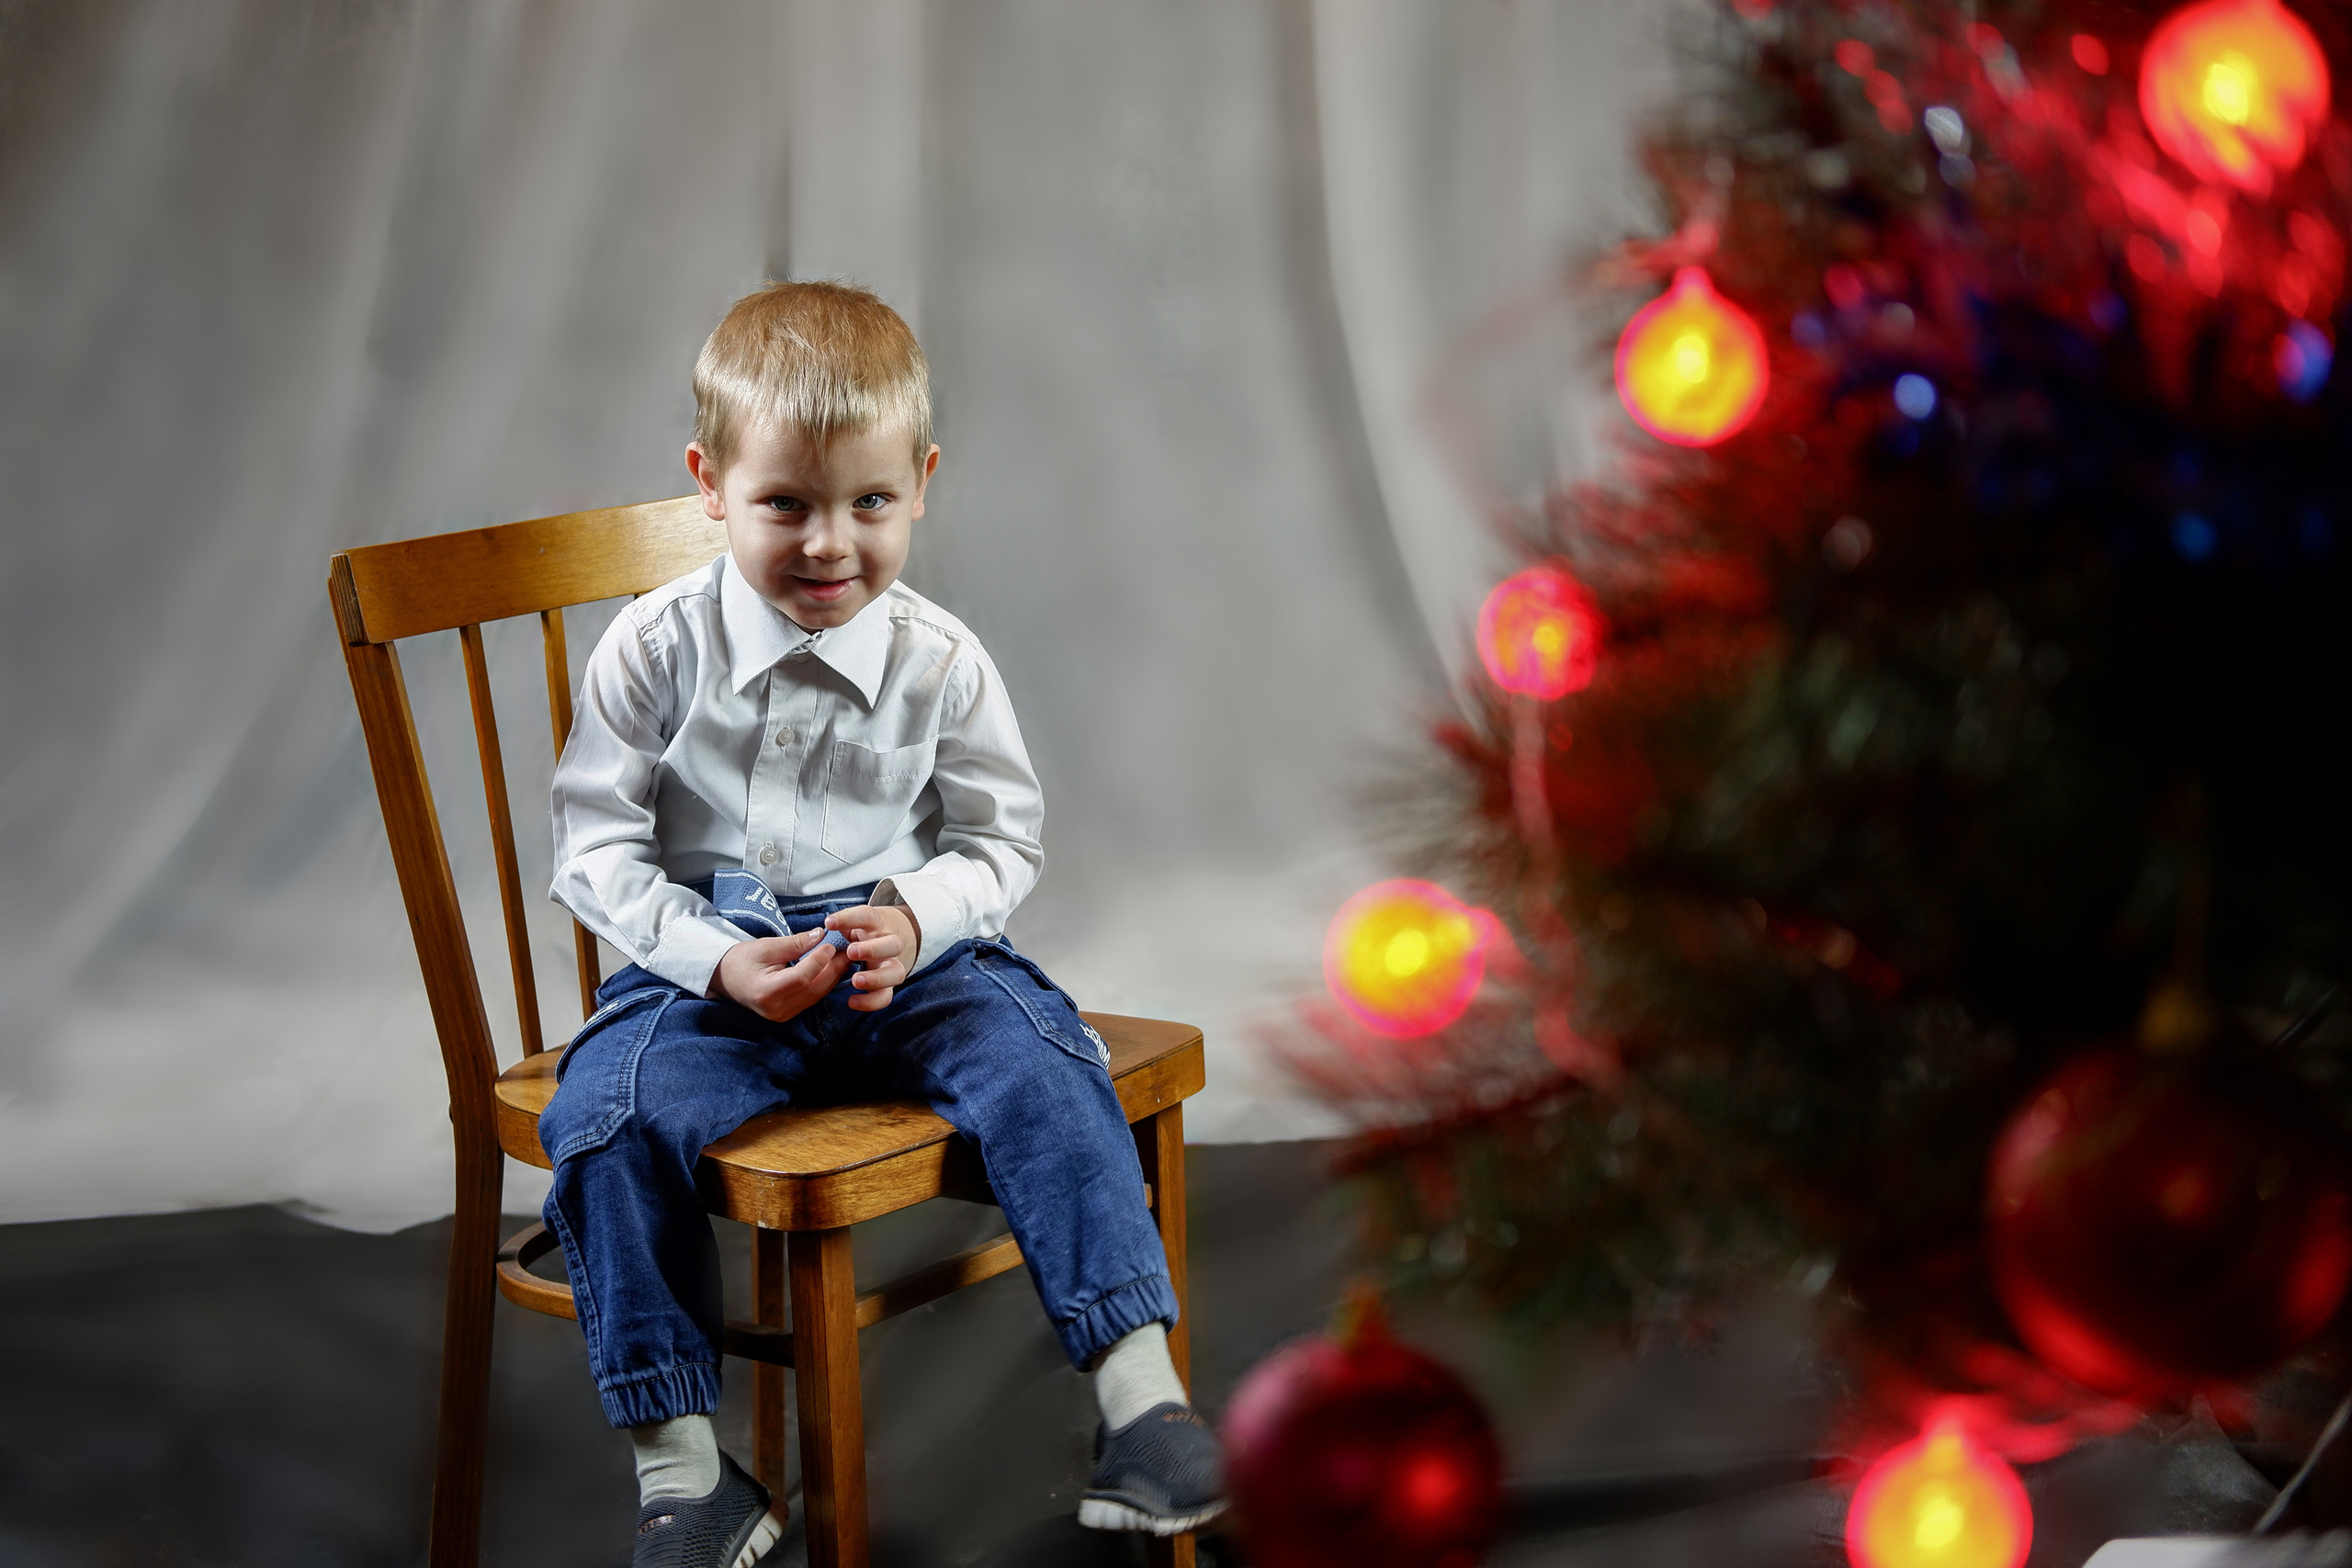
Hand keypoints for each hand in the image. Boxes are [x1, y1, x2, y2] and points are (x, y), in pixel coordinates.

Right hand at [710, 929, 848, 1021]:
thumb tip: (820, 935)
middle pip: (813, 989)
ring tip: (846, 956)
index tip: (831, 943)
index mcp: (766, 992)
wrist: (725, 978)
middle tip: (849, 949)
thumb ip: (794, 943)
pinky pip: (812, 998)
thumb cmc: (741, 960)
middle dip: (833, 968)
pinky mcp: (788, 1014)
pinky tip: (834, 968)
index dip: (818, 960)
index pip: (801, 977)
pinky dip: (824, 982)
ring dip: (833, 975)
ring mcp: (782, 1015)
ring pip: (816, 995)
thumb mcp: (766, 946)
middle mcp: (776, 1009)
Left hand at [826, 903, 918, 1011]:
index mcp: (876, 925)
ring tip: (856, 980)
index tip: (828, 923)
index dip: (849, 919)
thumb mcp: (849, 924)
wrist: (883, 945)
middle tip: (851, 952)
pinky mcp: (887, 986)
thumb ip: (835, 929)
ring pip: (896, 972)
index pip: (867, 917)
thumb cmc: (858, 935)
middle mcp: (888, 944)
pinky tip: (851, 1001)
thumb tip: (815, 935)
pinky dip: (871, 1001)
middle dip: (873, 949)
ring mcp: (891, 966)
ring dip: (877, 977)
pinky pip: (885, 997)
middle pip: (894, 944)